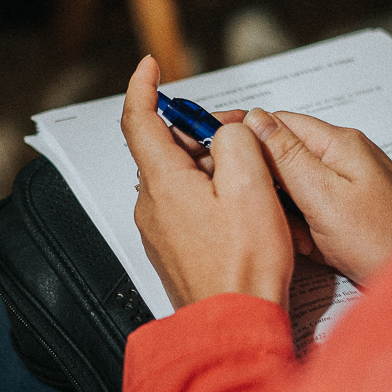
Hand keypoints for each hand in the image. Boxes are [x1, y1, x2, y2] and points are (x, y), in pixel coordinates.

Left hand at [121, 57, 293, 309]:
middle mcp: (151, 205)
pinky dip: (210, 194)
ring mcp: (159, 230)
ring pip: (179, 178)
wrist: (234, 326)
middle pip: (166, 148)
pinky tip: (242, 210)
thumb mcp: (252, 187)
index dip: (143, 87)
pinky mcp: (173, 250)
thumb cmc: (244, 265)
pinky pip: (186, 206)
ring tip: (252, 181)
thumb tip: (228, 133)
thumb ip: (236, 143)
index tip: (152, 66)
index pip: (138, 119)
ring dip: (211, 167)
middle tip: (241, 137)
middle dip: (200, 133)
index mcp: (163, 182)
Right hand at [244, 108, 391, 283]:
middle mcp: (343, 160)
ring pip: (294, 191)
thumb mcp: (324, 195)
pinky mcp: (349, 217)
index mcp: (338, 145)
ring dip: (285, 213)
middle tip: (255, 207)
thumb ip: (286, 156)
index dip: (242, 135)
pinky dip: (305, 232)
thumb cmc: (386, 240)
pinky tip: (312, 248)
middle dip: (264, 184)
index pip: (277, 123)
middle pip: (283, 157)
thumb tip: (254, 120)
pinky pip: (312, 216)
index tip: (212, 149)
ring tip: (296, 235)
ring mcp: (347, 189)